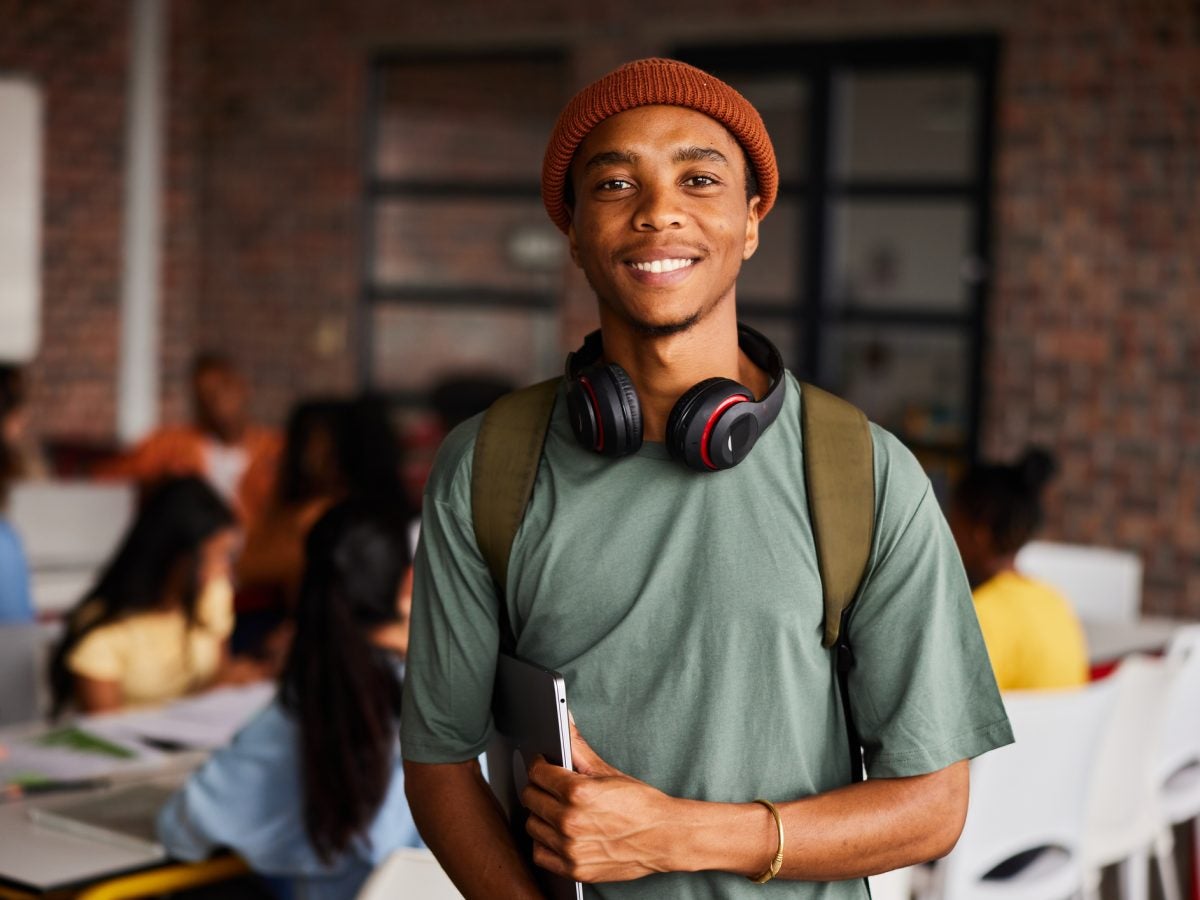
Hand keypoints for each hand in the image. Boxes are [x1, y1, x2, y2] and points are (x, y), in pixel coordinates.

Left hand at [520, 719, 678, 882]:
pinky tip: (556, 834)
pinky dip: (544, 843)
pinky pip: (539, 854)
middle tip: (550, 787)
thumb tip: (564, 720)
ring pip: (532, 825)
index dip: (539, 765)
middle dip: (538, 788)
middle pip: (531, 798)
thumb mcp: (607, 771)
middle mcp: (570, 821)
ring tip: (556, 810)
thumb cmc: (640, 804)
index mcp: (578, 792)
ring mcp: (571, 847)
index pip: (537, 773)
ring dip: (540, 816)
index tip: (543, 765)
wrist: (665, 837)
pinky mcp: (574, 869)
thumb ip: (578, 747)